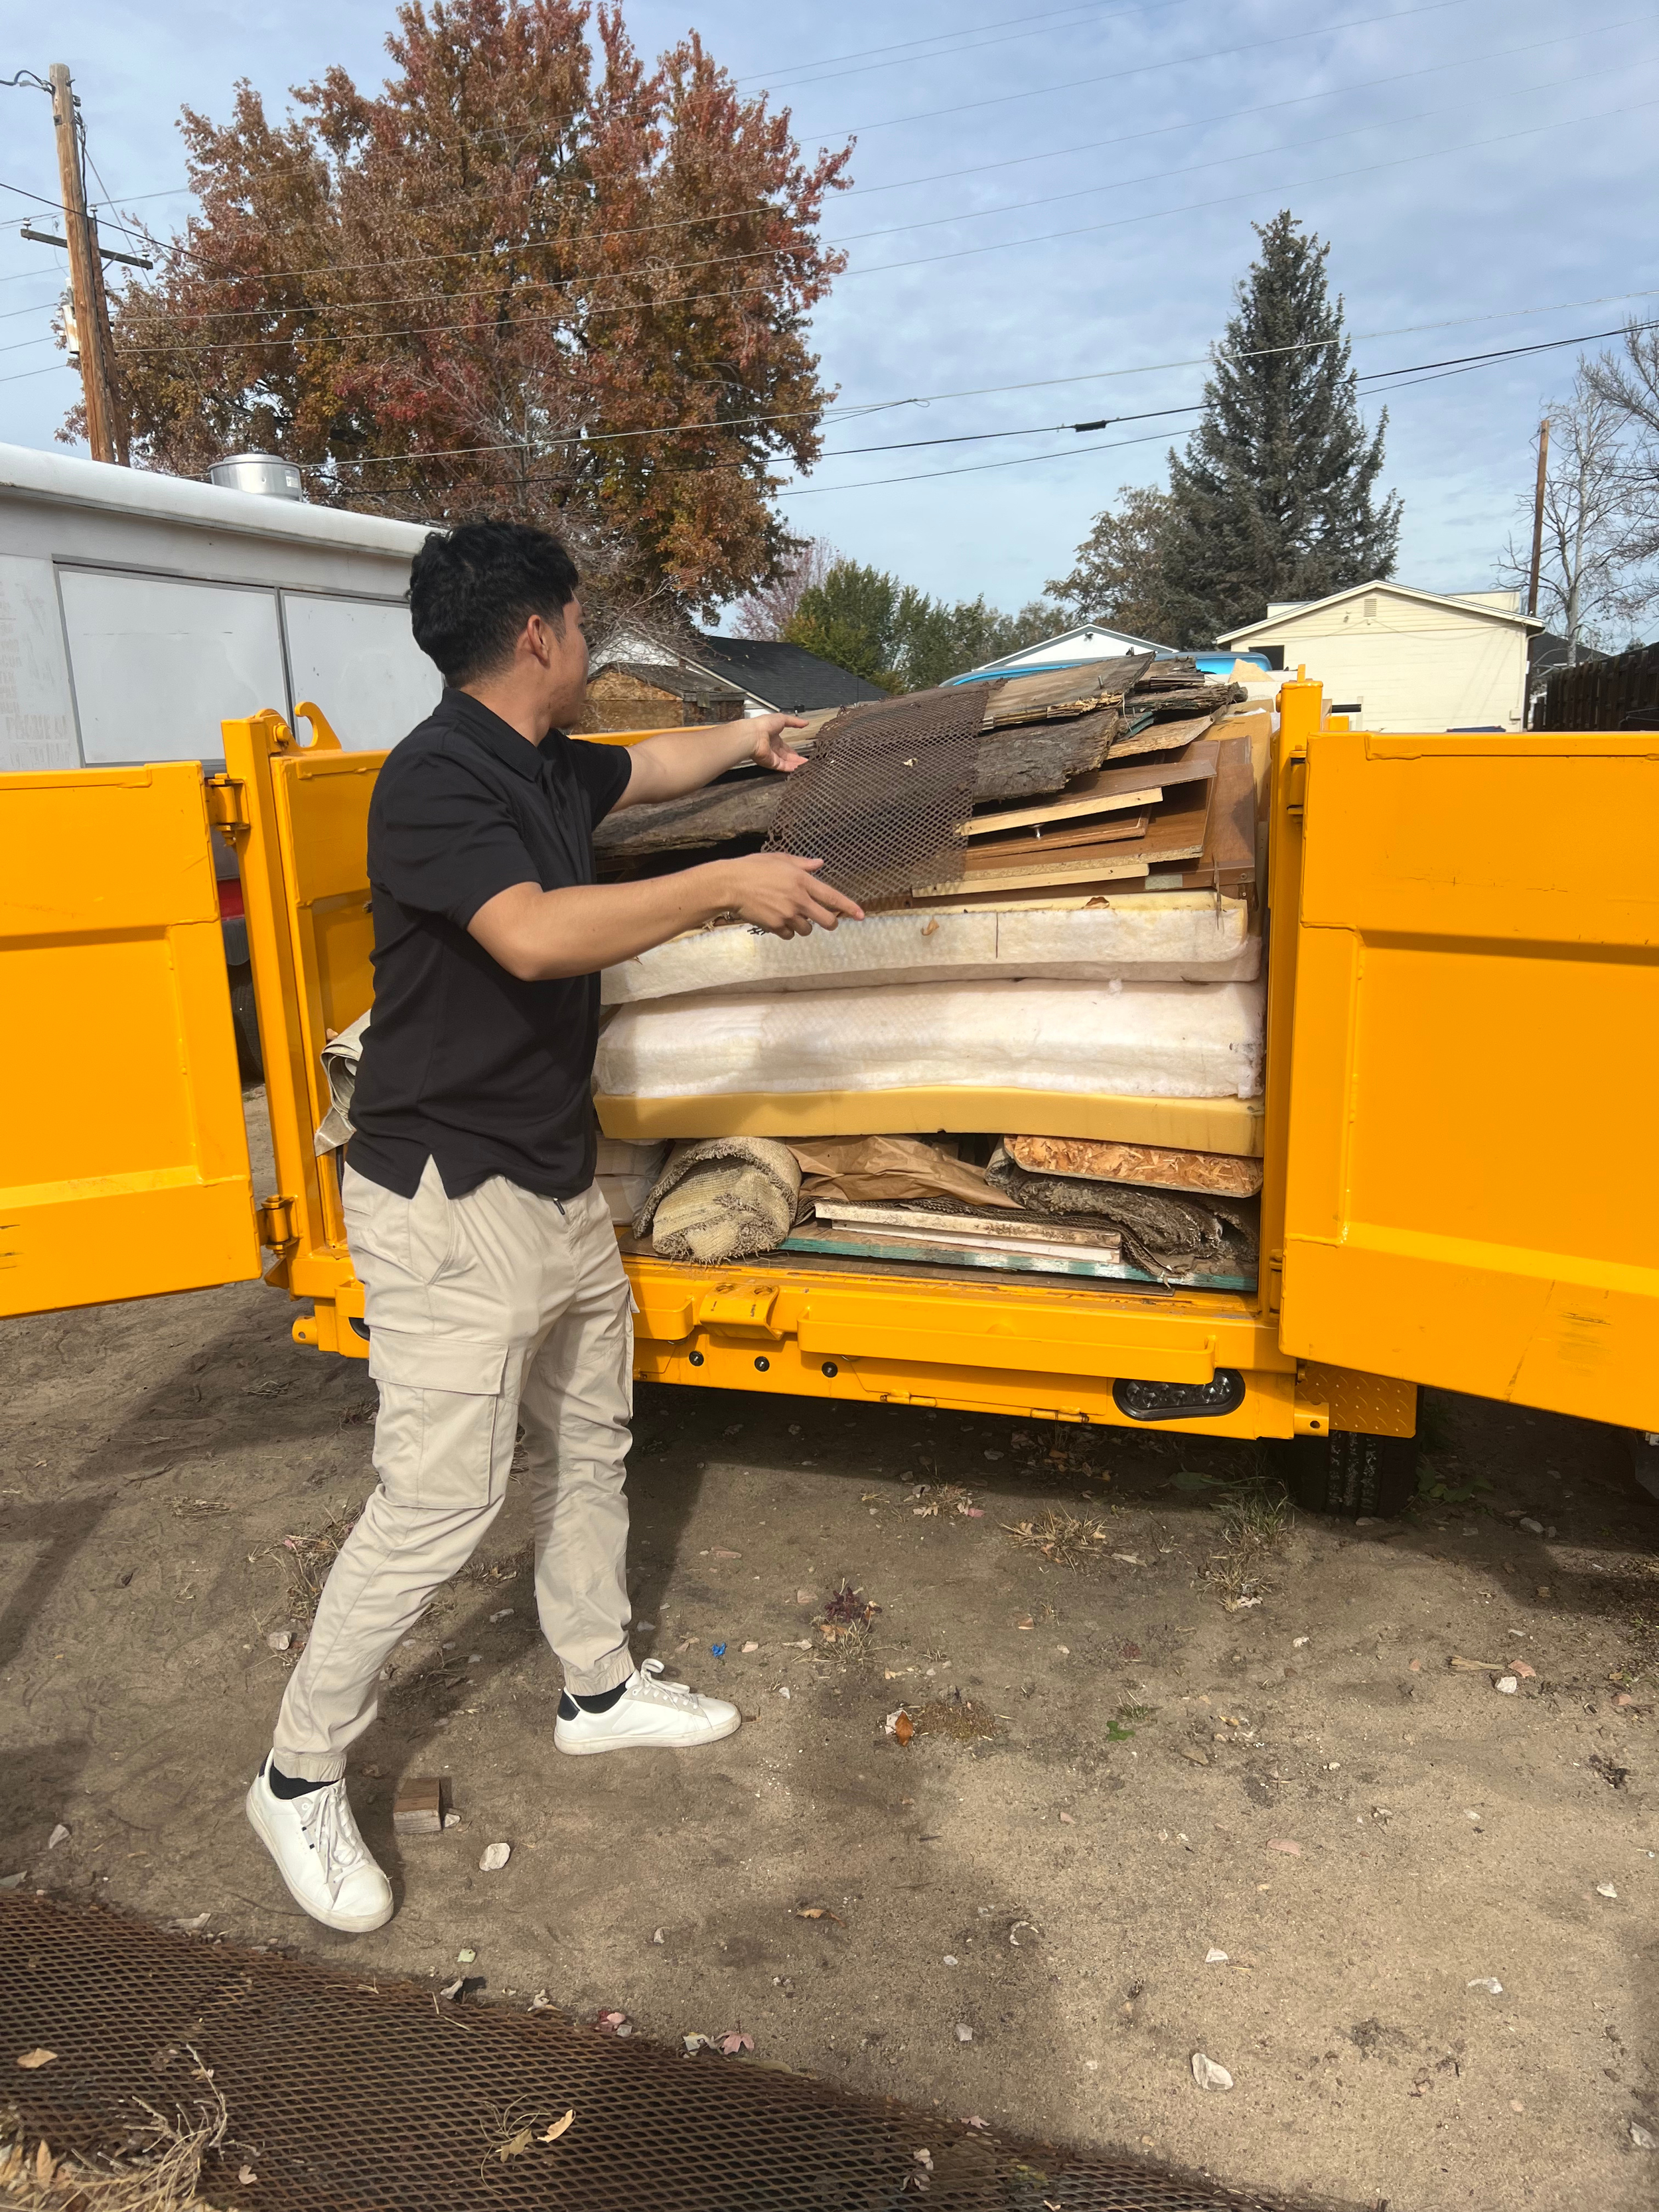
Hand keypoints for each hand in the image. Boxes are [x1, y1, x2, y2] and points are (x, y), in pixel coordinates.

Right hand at [714, 853, 863, 938]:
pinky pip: (789, 935)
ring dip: (803, 926)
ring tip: (790, 915)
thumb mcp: (780, 859)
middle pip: (826, 921)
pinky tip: (777, 920)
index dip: (849, 907)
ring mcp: (787, 914)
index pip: (832, 897)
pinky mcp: (775, 926)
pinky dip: (786, 931)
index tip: (861, 915)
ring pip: (807, 930)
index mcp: (802, 881)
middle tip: (825, 921)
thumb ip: (803, 864)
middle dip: (829, 923)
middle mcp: (799, 899)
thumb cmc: (753, 868)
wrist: (730, 884)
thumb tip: (820, 864)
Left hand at [747, 713, 809, 773]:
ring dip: (796, 764)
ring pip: (786, 762)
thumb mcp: (782, 719)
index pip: (784, 746)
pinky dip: (791, 768)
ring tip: (807, 766)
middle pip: (786, 756)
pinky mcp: (771, 763)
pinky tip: (799, 769)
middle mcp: (772, 747)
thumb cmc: (764, 724)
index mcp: (773, 737)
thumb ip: (794, 722)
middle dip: (796, 759)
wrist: (754, 735)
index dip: (792, 750)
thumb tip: (805, 722)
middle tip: (805, 762)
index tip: (799, 754)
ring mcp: (771, 756)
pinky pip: (783, 766)